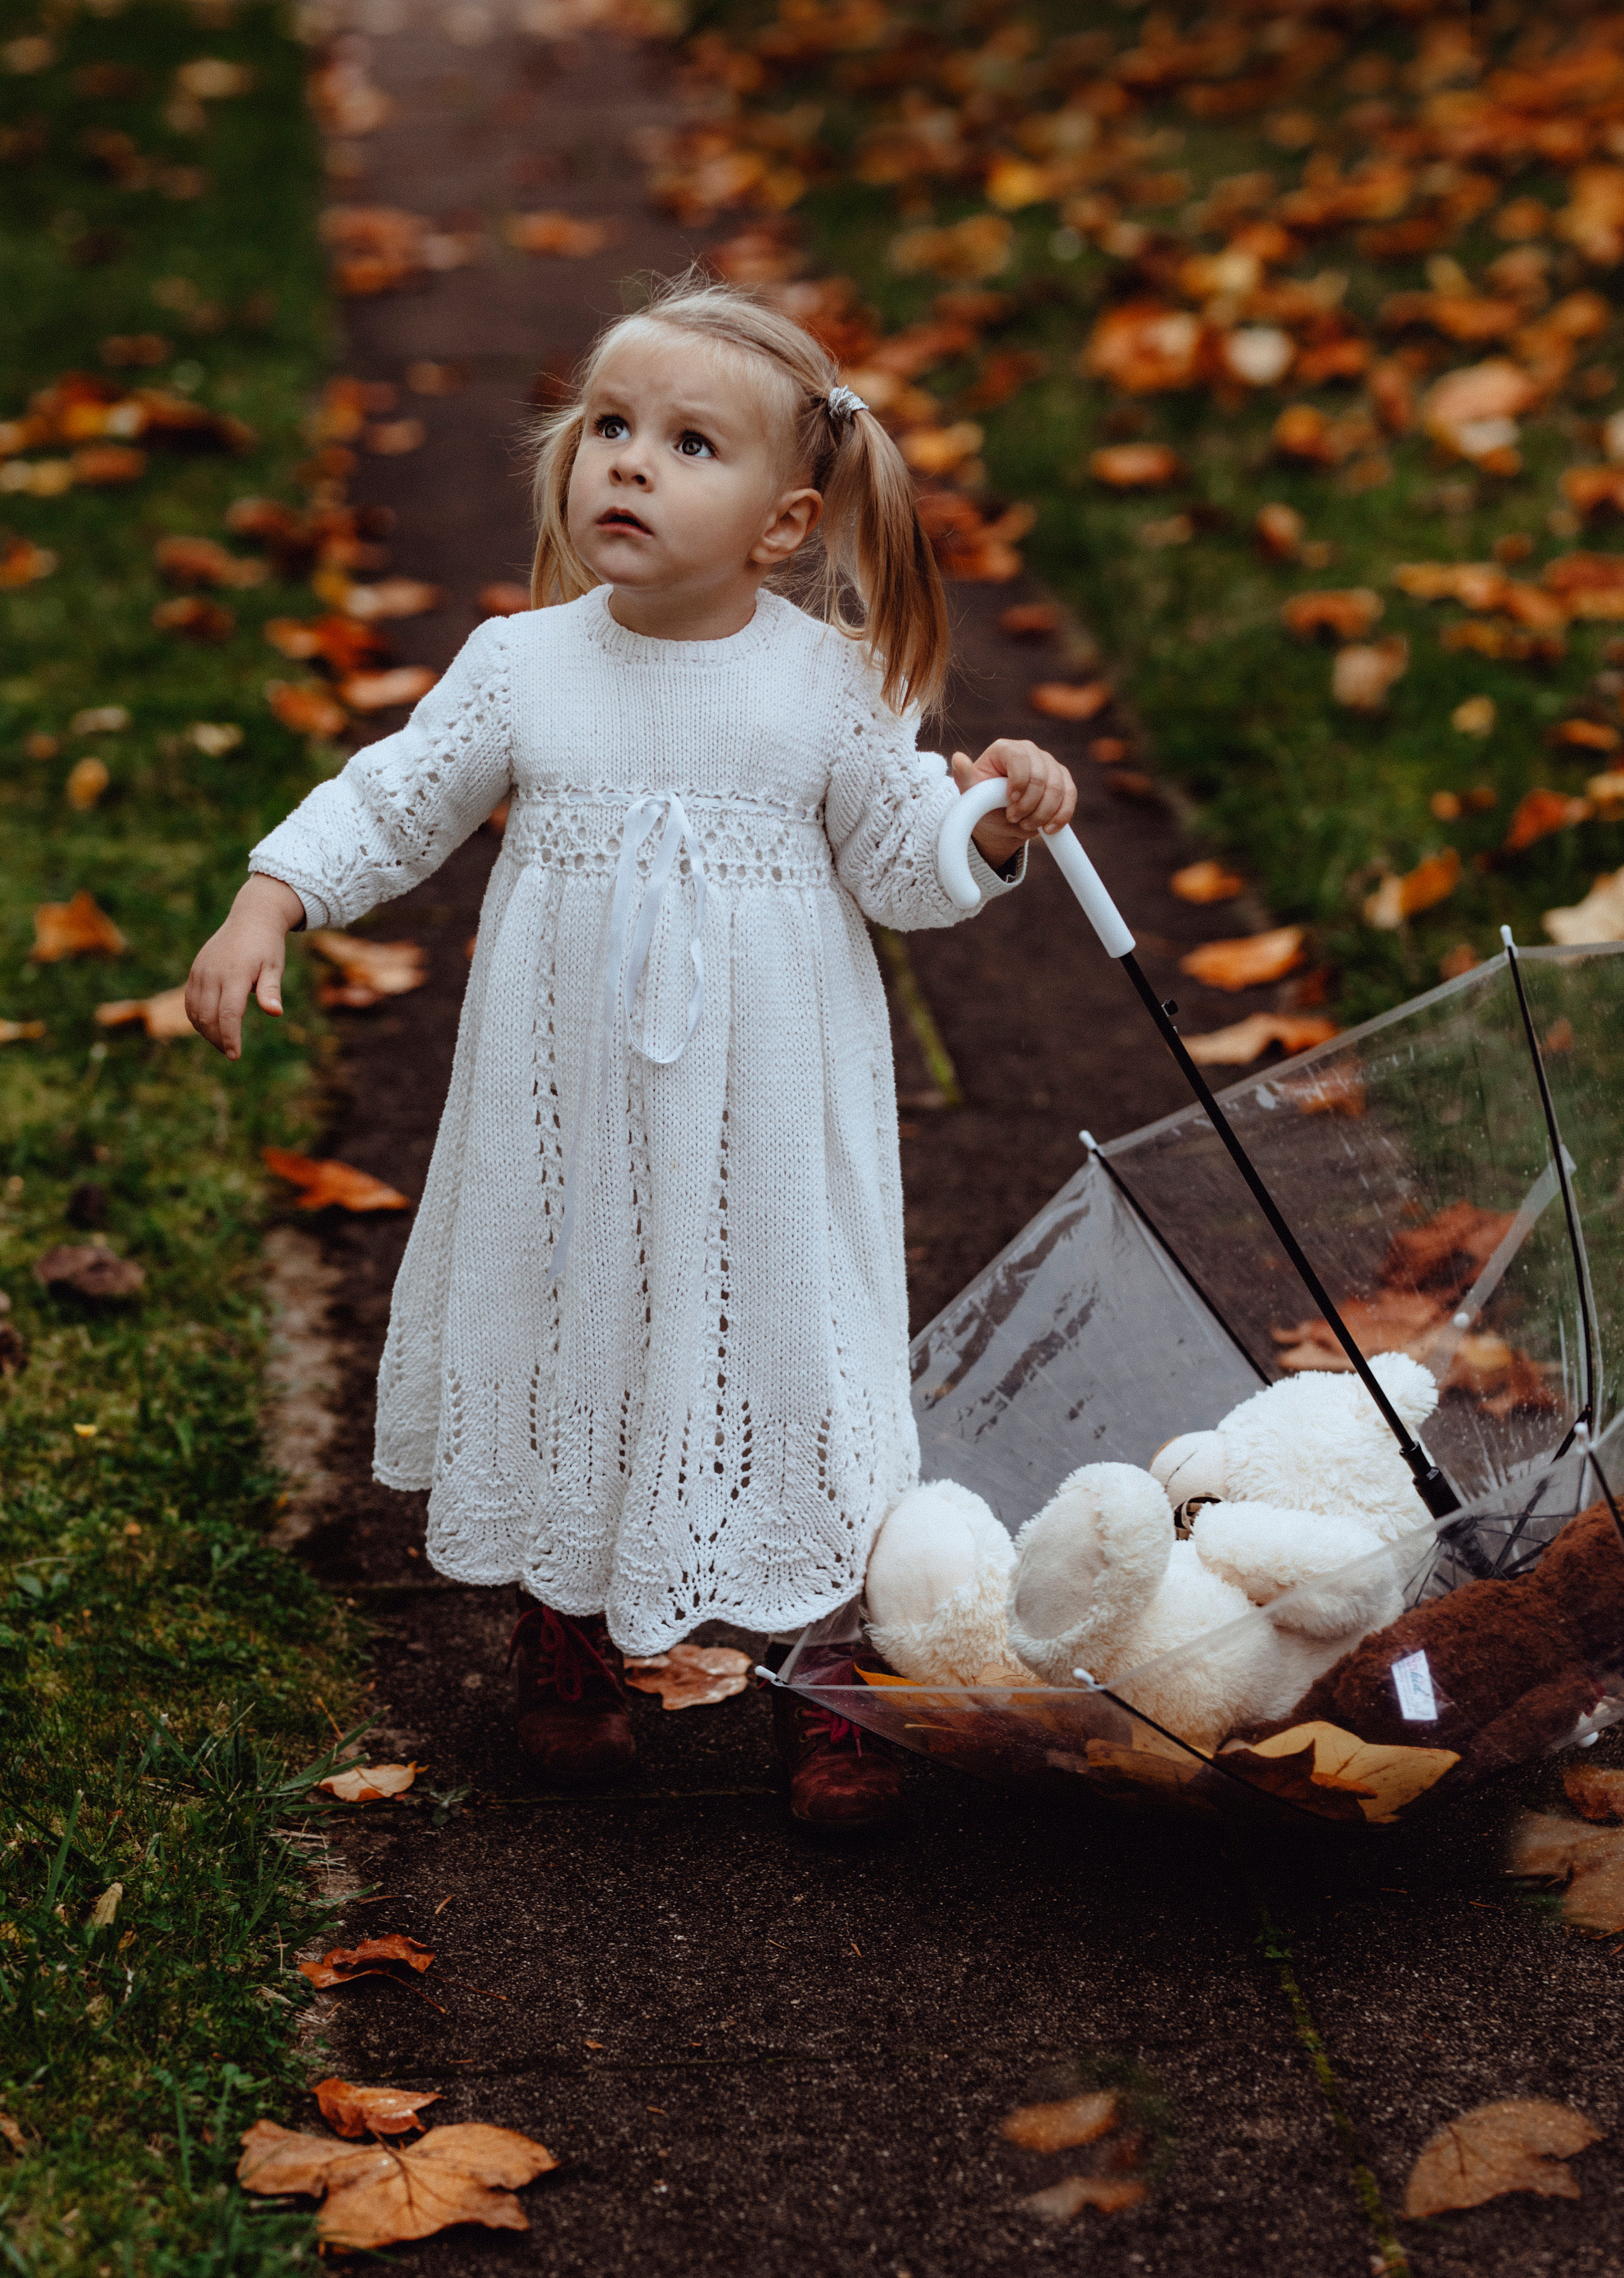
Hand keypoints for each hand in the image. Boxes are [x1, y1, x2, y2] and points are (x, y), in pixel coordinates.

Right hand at [185, 873, 306, 1059]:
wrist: (251, 918)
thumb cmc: (267, 946)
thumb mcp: (274, 966)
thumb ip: (270, 990)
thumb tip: (275, 1012)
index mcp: (235, 974)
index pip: (228, 1014)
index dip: (230, 1038)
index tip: (235, 1056)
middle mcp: (212, 973)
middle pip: (208, 1016)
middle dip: (218, 1039)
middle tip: (231, 1052)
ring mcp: (200, 972)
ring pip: (195, 1011)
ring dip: (206, 1031)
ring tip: (222, 1042)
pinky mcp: (195, 971)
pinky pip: (190, 1001)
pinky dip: (197, 1018)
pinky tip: (209, 1027)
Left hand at [952, 739, 1076, 869]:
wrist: (999, 822)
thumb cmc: (983, 804)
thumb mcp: (970, 793)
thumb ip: (964, 777)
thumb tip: (958, 759)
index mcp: (1006, 749)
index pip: (1019, 757)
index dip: (1019, 781)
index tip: (1010, 801)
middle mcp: (1030, 752)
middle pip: (1042, 775)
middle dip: (1029, 803)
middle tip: (1014, 818)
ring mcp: (1049, 765)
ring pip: (1058, 787)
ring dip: (1043, 813)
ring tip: (1026, 825)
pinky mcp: (1063, 780)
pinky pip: (1070, 796)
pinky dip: (1061, 815)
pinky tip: (1048, 829)